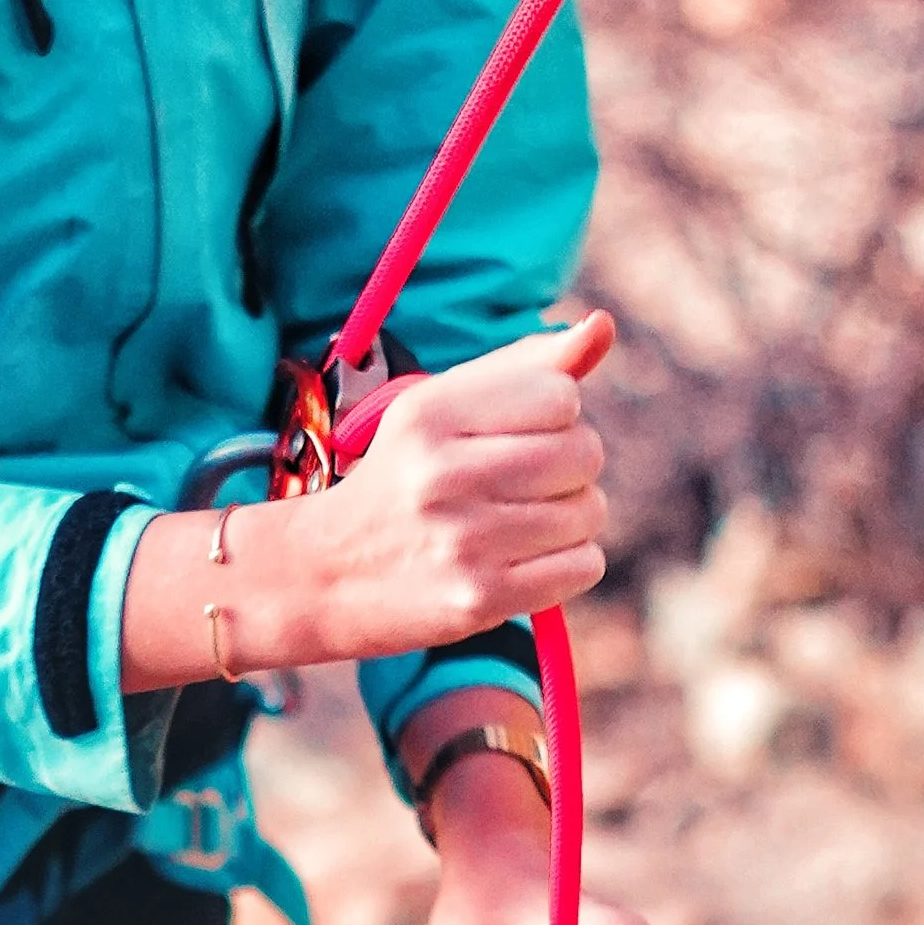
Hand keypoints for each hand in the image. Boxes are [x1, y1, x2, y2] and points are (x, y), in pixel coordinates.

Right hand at [121, 316, 612, 687]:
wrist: (323, 574)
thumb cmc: (400, 477)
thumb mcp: (442, 408)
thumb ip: (524, 367)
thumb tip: (600, 326)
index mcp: (431, 414)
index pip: (560, 396)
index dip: (557, 416)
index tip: (519, 435)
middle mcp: (444, 474)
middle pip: (584, 453)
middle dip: (570, 468)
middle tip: (524, 483)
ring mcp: (462, 541)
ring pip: (590, 512)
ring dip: (571, 518)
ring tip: (519, 523)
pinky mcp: (478, 598)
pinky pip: (583, 566)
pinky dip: (568, 564)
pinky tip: (524, 560)